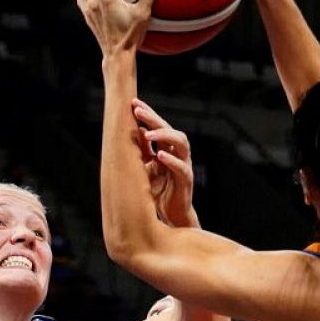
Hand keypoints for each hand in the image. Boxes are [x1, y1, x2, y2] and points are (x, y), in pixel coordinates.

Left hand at [130, 99, 195, 228]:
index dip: (148, 114)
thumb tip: (134, 130)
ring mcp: (183, 166)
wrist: (171, 217)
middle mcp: (177, 154)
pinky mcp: (186, 182)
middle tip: (138, 111)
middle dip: (153, 119)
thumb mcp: (146, 168)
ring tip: (148, 133)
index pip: (159, 126)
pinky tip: (159, 156)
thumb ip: (143, 151)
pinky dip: (171, 161)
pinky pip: (182, 168)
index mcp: (167, 149)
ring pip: (181, 143)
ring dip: (164, 135)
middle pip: (170, 129)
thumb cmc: (158, 192)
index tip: (133, 103)